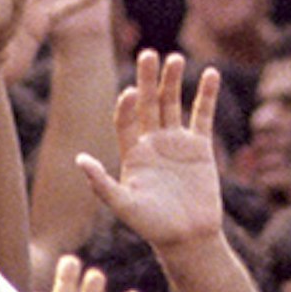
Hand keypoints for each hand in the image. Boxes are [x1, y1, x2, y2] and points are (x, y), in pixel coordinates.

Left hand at [76, 52, 229, 252]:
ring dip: (173, 81)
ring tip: (175, 58)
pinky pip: (202, 115)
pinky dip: (207, 95)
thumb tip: (80, 159)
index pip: (126, 119)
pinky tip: (210, 74)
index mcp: (131, 152)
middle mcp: (152, 142)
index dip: (127, 105)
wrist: (188, 238)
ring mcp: (176, 142)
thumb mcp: (124, 205)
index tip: (130, 93)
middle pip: (149, 103)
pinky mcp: (199, 147)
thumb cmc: (152, 225)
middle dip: (147, 79)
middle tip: (149, 53)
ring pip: (173, 103)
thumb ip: (102, 183)